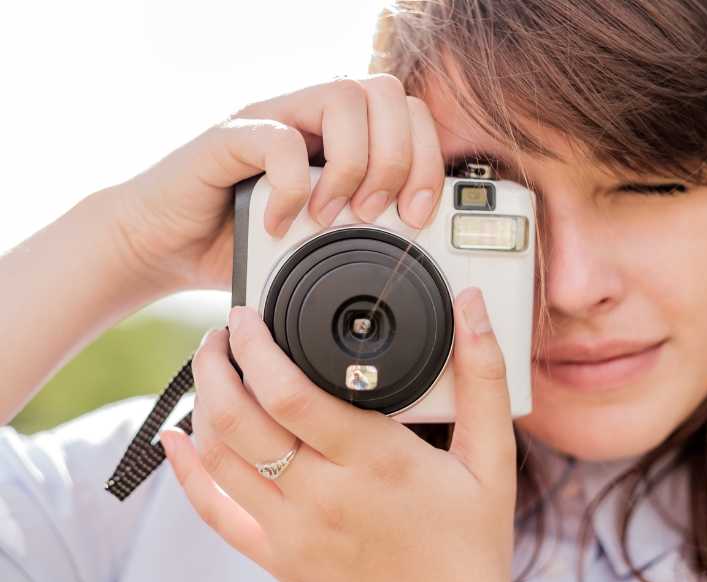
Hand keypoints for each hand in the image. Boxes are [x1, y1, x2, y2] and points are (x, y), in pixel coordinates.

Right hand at [111, 75, 445, 292]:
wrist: (163, 246)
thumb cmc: (241, 245)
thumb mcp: (319, 244)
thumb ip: (364, 232)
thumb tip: (419, 245)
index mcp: (340, 137)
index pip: (408, 113)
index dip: (427, 161)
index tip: (418, 216)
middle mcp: (309, 117)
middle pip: (386, 93)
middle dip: (398, 161)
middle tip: (378, 215)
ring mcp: (270, 119)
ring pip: (343, 98)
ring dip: (352, 167)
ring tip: (330, 217)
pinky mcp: (229, 137)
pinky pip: (279, 139)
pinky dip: (291, 188)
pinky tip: (279, 224)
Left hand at [161, 288, 516, 581]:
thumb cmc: (471, 539)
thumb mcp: (491, 457)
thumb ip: (484, 376)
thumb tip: (472, 306)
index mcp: (374, 461)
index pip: (289, 392)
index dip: (256, 345)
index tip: (248, 316)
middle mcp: (323, 496)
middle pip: (239, 419)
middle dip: (217, 364)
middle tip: (221, 333)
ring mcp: (293, 532)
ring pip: (219, 458)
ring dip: (202, 403)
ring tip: (210, 369)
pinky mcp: (278, 557)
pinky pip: (215, 514)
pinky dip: (186, 474)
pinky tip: (173, 440)